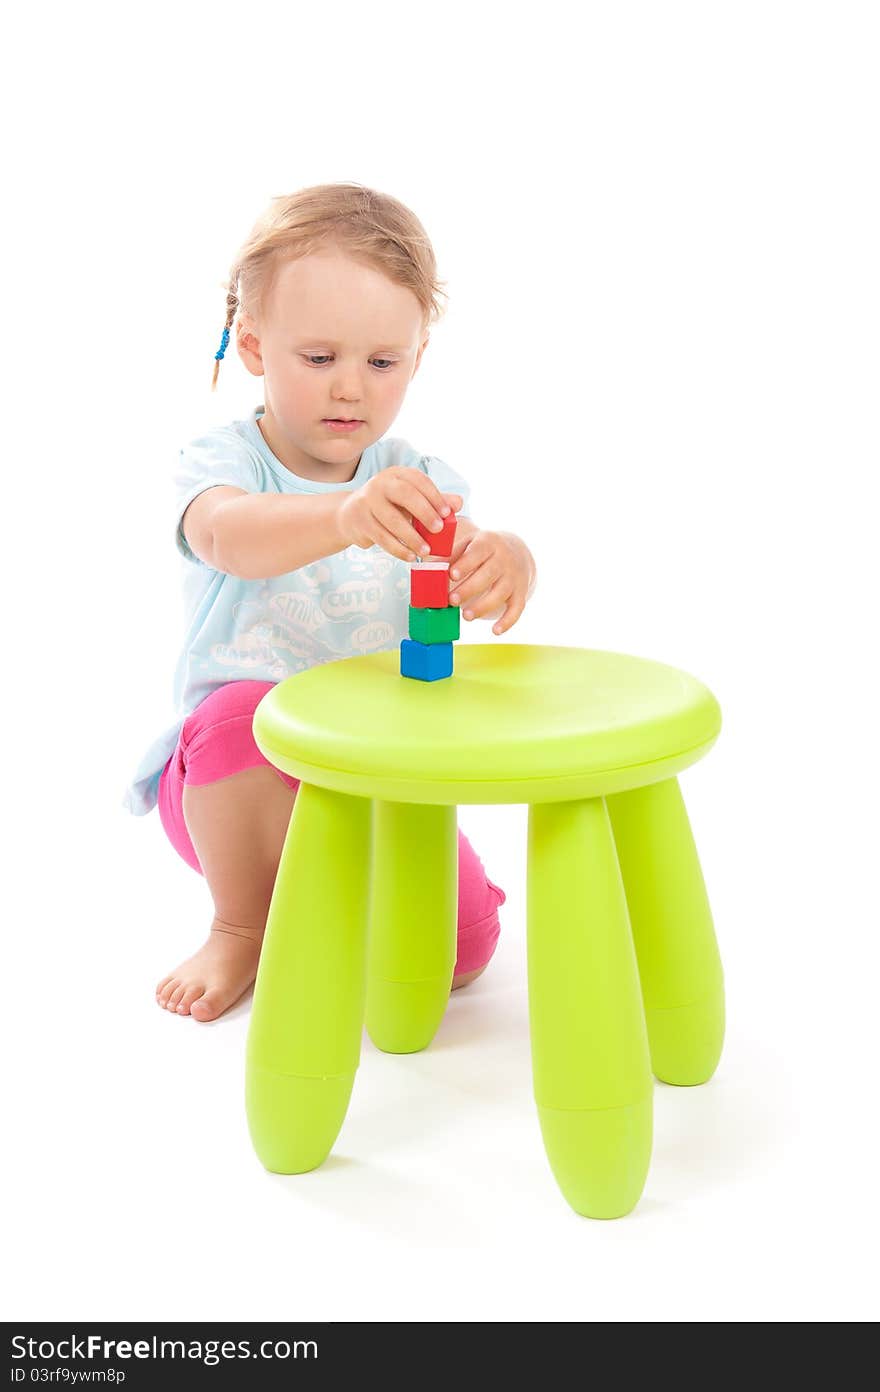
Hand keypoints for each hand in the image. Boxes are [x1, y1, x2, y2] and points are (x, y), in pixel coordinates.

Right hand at [338, 466, 462, 562]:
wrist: (351, 515)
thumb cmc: (389, 507)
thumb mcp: (411, 501)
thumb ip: (434, 501)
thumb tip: (459, 503)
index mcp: (397, 474)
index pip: (418, 480)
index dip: (434, 496)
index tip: (447, 513)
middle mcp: (380, 483)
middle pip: (405, 494)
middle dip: (424, 512)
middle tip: (438, 529)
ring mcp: (367, 501)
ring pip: (392, 520)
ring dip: (412, 537)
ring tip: (426, 551)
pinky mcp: (360, 521)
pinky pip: (382, 537)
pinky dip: (398, 549)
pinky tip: (410, 557)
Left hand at [448, 529, 535, 635]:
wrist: (517, 552)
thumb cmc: (483, 550)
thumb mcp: (469, 544)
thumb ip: (450, 555)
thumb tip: (429, 568)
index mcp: (488, 542)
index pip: (477, 552)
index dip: (465, 564)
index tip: (452, 575)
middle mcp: (504, 559)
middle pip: (487, 575)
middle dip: (469, 589)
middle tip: (451, 600)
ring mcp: (513, 577)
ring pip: (500, 593)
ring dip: (483, 606)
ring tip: (466, 616)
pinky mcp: (520, 592)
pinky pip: (517, 608)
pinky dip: (508, 621)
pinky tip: (495, 631)